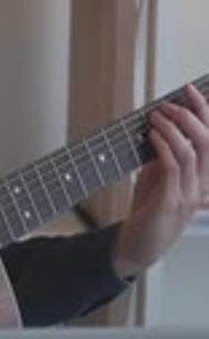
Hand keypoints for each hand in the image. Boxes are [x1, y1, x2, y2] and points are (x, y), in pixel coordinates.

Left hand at [112, 83, 208, 278]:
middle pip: (208, 142)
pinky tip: (152, 135)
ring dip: (173, 128)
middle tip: (169, 103)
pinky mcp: (171, 202)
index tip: (191, 90)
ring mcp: (188, 195)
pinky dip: (163, 145)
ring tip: (156, 116)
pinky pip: (172, 166)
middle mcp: (201, 186)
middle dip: (190, 115)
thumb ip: (164, 156)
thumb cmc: (147, 213)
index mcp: (202, 179)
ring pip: (192, 152)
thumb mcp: (158, 178)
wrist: (136, 248)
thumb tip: (160, 127)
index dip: (205, 112)